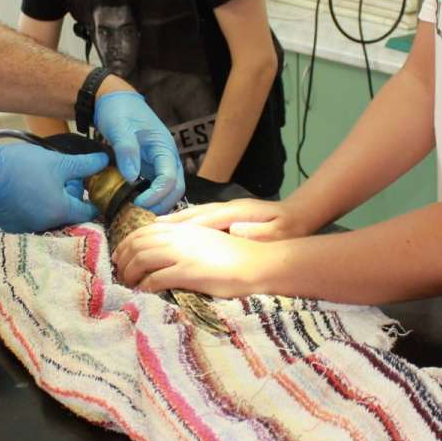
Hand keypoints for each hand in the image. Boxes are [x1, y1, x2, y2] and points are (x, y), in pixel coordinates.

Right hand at [0, 139, 106, 233]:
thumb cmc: (22, 166)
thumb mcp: (58, 162)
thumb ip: (85, 165)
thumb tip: (106, 161)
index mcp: (61, 212)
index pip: (89, 212)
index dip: (94, 199)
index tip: (94, 188)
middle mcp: (47, 226)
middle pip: (70, 215)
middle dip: (72, 198)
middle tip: (67, 178)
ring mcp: (29, 229)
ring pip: (52, 218)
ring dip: (55, 203)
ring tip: (48, 181)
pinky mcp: (14, 227)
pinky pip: (34, 220)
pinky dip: (38, 208)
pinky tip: (32, 190)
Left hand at [93, 91, 183, 213]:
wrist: (116, 101)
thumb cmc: (119, 111)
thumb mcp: (120, 128)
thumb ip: (127, 151)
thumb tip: (132, 177)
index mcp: (164, 147)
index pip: (169, 178)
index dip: (156, 194)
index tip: (137, 203)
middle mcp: (167, 158)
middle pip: (176, 189)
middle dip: (161, 205)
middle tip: (138, 214)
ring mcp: (160, 164)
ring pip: (170, 191)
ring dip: (158, 205)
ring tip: (136, 213)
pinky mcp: (151, 168)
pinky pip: (157, 188)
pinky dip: (151, 200)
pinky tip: (135, 206)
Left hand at [111, 222, 276, 297]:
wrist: (256, 263)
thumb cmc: (235, 255)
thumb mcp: (206, 239)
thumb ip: (186, 240)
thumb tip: (166, 248)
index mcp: (184, 229)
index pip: (145, 231)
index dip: (127, 242)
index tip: (120, 255)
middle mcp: (179, 238)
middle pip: (138, 244)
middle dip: (123, 258)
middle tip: (118, 272)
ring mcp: (183, 254)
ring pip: (142, 259)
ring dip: (130, 273)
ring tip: (128, 284)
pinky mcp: (188, 272)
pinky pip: (156, 278)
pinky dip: (144, 286)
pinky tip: (143, 292)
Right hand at [156, 198, 314, 241]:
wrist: (296, 216)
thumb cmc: (286, 228)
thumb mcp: (275, 231)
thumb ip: (256, 230)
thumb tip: (236, 229)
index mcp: (235, 212)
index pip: (204, 218)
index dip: (182, 225)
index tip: (161, 232)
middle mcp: (225, 208)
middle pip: (192, 215)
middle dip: (169, 223)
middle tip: (144, 232)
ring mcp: (224, 210)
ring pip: (193, 216)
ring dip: (172, 223)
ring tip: (150, 231)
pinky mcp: (225, 215)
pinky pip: (199, 219)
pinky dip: (183, 224)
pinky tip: (171, 230)